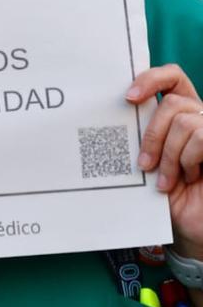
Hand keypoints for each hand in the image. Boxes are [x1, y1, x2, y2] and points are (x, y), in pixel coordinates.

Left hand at [129, 64, 202, 257]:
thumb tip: (112, 114)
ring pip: (185, 122)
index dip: (151, 78)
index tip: (128, 98)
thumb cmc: (170, 196)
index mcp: (182, 113)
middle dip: (153, 134)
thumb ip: (142, 135)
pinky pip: (201, 136)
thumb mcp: (150, 160)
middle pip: (172, 103)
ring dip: (170, 154)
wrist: (194, 228)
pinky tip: (189, 178)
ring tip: (166, 180)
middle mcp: (199, 117)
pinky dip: (188, 158)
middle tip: (144, 164)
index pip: (172, 77)